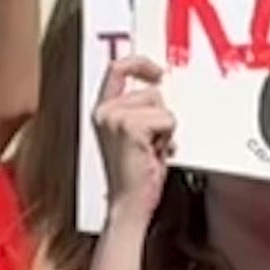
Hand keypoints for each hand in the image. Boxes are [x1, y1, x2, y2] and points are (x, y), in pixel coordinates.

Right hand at [93, 48, 172, 218]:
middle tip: (152, 145)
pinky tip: (154, 156)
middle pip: (152, 91)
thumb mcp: (137, 136)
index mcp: (102, 111)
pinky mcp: (129, 127)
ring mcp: (114, 117)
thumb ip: (142, 112)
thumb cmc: (134, 177)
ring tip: (151, 152)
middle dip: (161, 117)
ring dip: (164, 130)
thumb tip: (160, 91)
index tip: (158, 72)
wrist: (128, 205)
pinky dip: (168, 139)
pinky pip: (167, 120)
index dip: (141, 64)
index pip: (118, 68)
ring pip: (161, 106)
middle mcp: (104, 111)